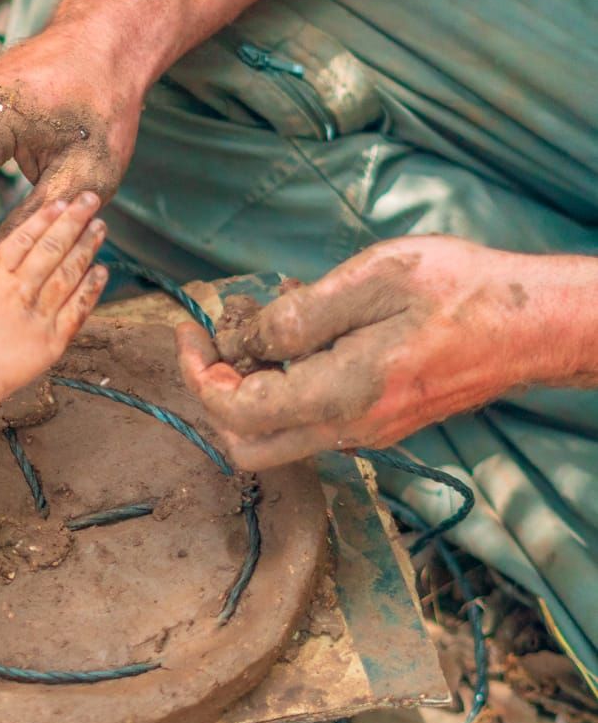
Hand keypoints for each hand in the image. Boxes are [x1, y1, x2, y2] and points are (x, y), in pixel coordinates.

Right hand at [0, 193, 108, 410]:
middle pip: (51, 249)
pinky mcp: (51, 343)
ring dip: (86, 249)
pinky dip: (91, 290)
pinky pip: (77, 311)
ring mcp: (37, 317)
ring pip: (68, 274)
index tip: (61, 201)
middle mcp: (18, 292)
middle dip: (74, 221)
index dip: (44, 217)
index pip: (23, 239)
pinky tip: (102, 272)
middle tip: (91, 199)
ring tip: (100, 228)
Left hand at [176, 236, 535, 469]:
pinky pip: (310, 418)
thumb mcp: (373, 278)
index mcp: (340, 394)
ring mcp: (363, 433)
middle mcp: (347, 428)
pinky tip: (299, 333)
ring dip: (248, 388)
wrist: (534, 325)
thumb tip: (248, 336)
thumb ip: (301, 314)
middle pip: (246, 444)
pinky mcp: (376, 423)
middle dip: (212, 395)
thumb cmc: (461, 291)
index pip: (236, 412)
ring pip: (277, 436)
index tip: (189, 331)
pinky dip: (285, 384)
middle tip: (208, 341)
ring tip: (256, 324)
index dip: (197, 374)